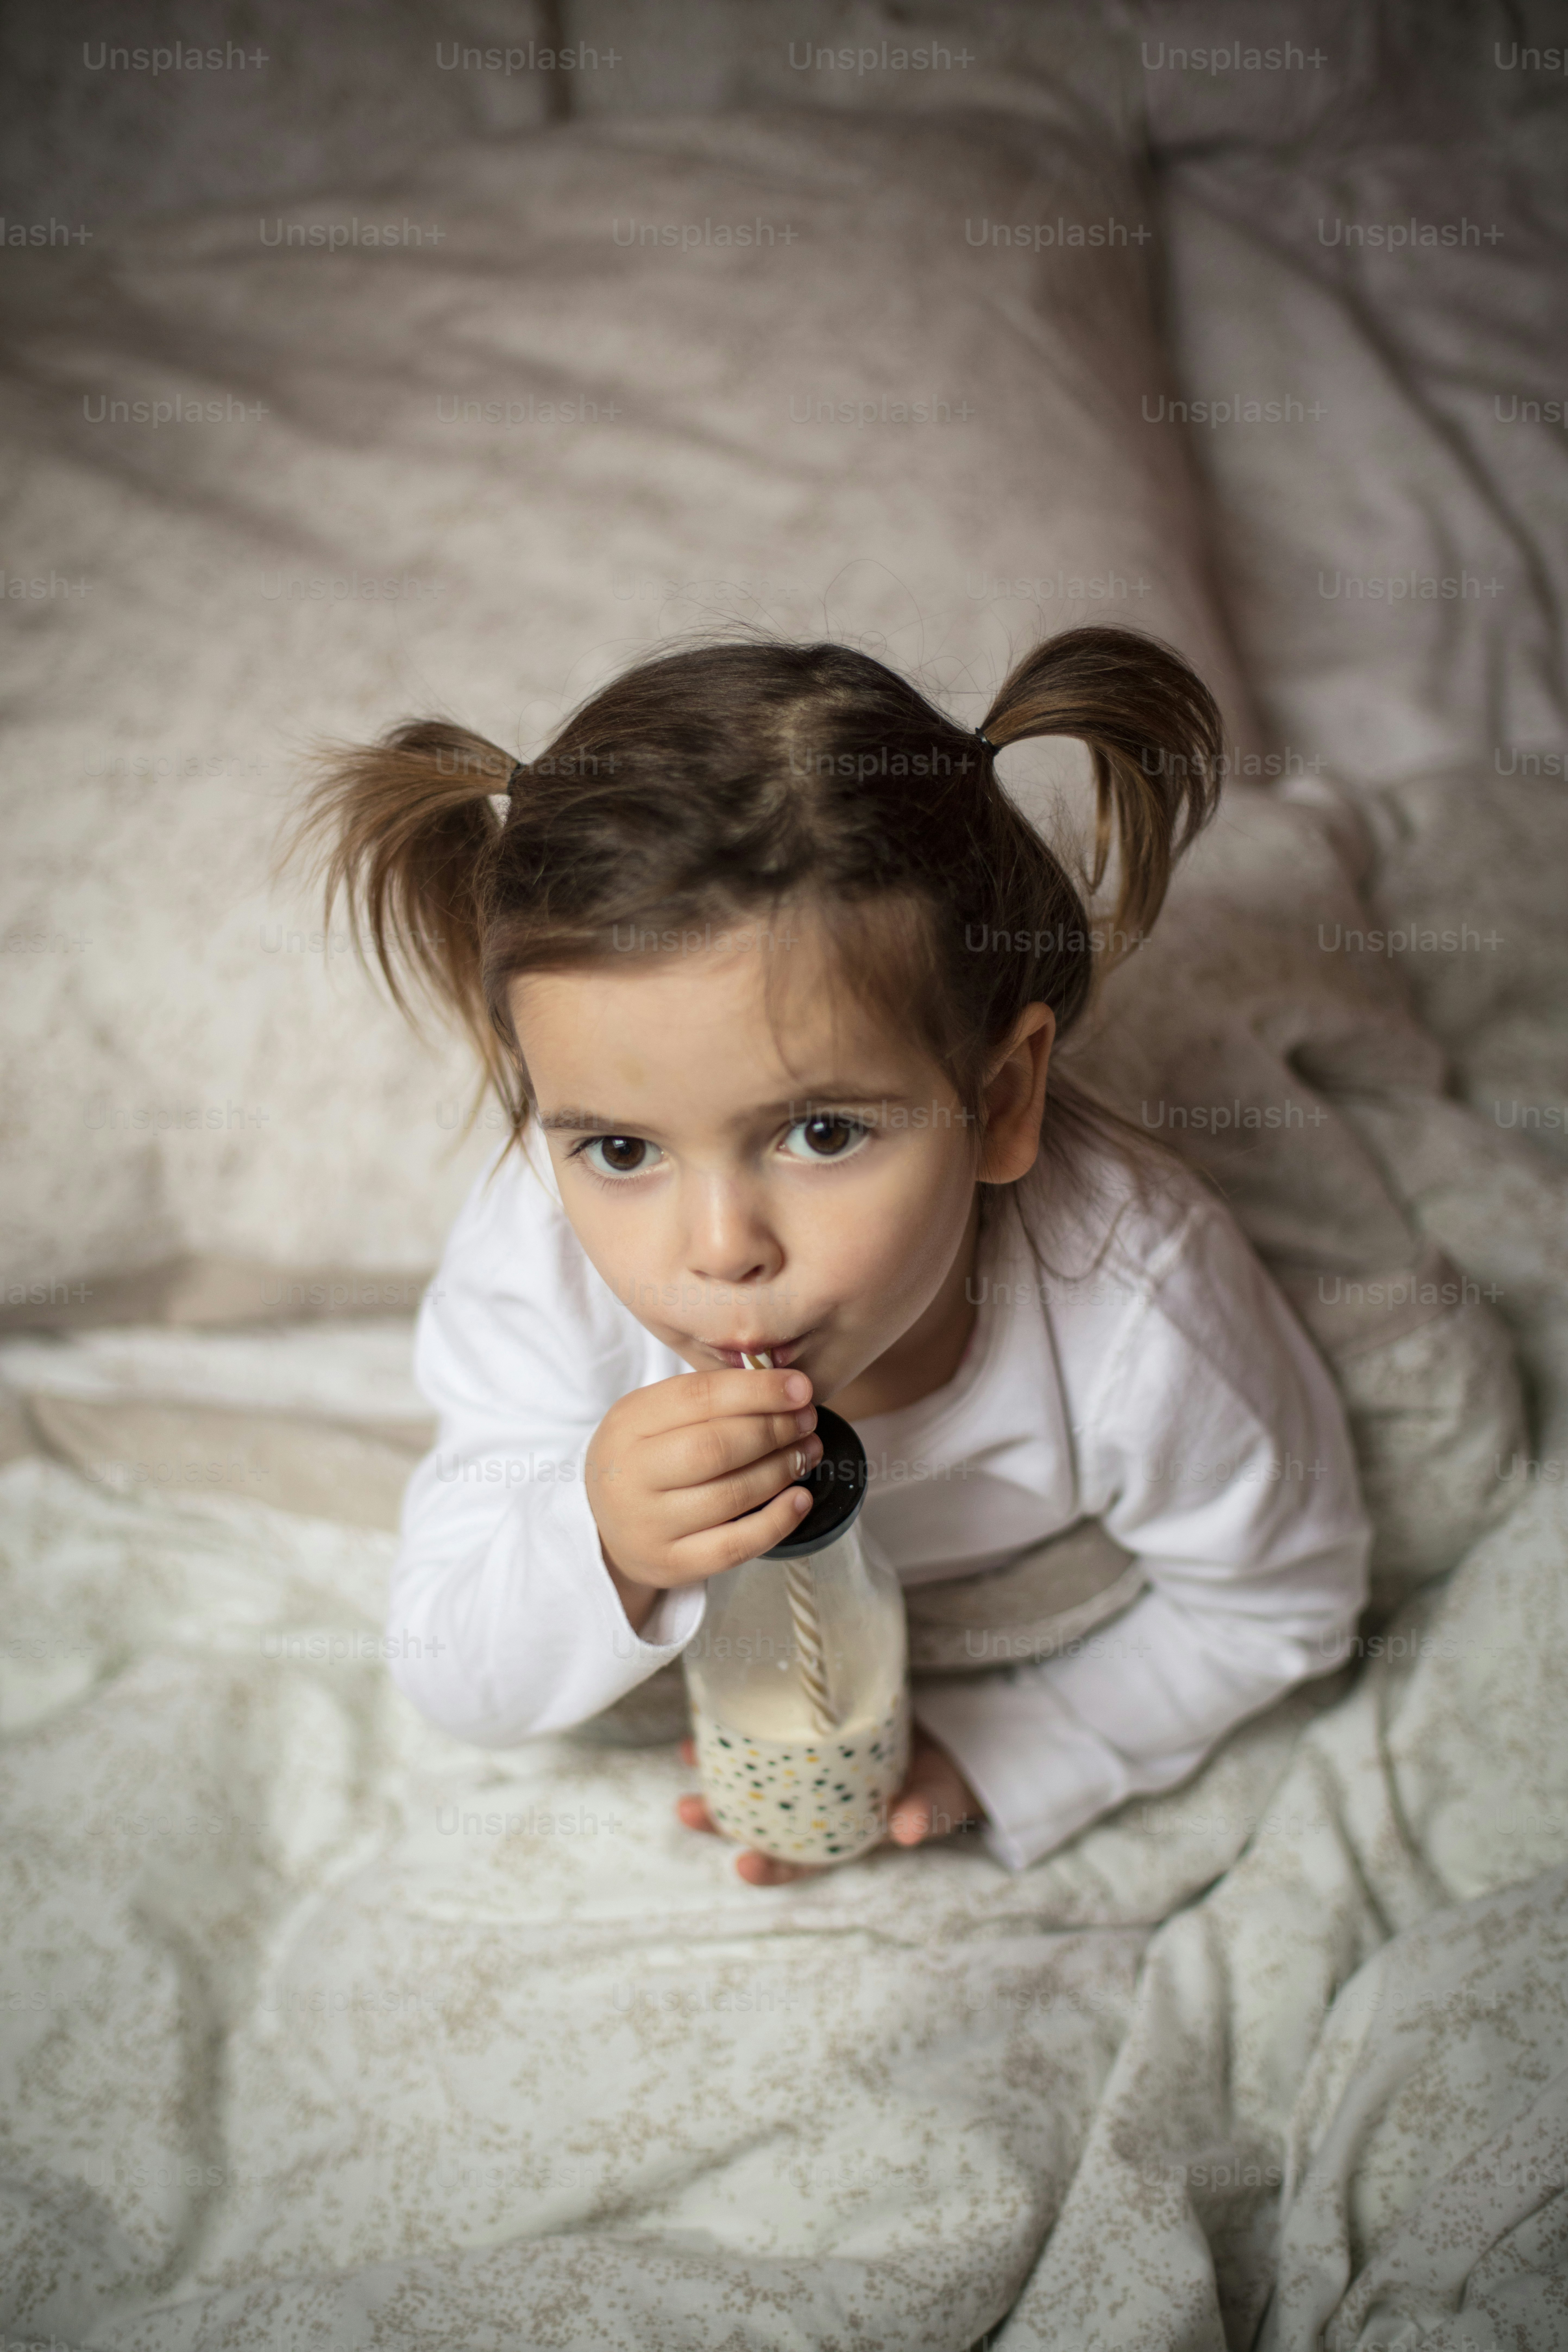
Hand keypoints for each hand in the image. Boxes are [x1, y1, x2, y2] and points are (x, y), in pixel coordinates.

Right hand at [588, 1367, 821, 1632]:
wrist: (605, 1528)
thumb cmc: (645, 1461)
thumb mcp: (654, 1417)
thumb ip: (706, 1400)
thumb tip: (782, 1388)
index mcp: (629, 1423)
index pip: (698, 1397)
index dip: (757, 1390)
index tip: (801, 1388)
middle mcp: (632, 1474)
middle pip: (716, 1447)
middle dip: (774, 1431)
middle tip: (807, 1421)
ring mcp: (649, 1525)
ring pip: (731, 1495)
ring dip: (782, 1470)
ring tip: (807, 1452)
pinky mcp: (671, 1564)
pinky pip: (734, 1546)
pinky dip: (776, 1522)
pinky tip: (800, 1499)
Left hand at [676, 1728, 983, 1884]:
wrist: (951, 1738)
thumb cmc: (942, 1779)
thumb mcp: (939, 1797)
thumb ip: (924, 1811)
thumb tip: (907, 1830)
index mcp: (843, 1834)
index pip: (801, 1861)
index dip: (771, 1868)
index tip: (742, 1865)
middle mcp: (819, 1809)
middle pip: (764, 1824)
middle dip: (723, 1821)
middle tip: (688, 1811)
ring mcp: (811, 1772)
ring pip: (757, 1782)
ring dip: (721, 1775)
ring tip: (687, 1756)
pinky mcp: (811, 1733)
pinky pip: (770, 1739)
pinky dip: (743, 1732)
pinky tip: (716, 1715)